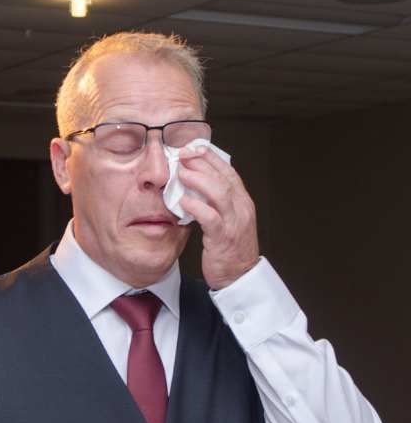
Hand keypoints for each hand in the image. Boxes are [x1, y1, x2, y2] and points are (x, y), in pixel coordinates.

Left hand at [176, 147, 260, 289]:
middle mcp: (241, 208)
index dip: (210, 157)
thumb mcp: (225, 218)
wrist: (239, 275)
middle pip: (223, 178)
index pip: (228, 171)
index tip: (193, 147)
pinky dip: (197, 207)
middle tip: (182, 155)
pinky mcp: (224, 238)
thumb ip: (214, 200)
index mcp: (242, 201)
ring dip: (199, 180)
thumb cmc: (229, 246)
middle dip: (202, 164)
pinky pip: (211, 218)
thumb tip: (194, 182)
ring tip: (181, 173)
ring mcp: (234, 222)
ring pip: (219, 194)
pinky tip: (183, 202)